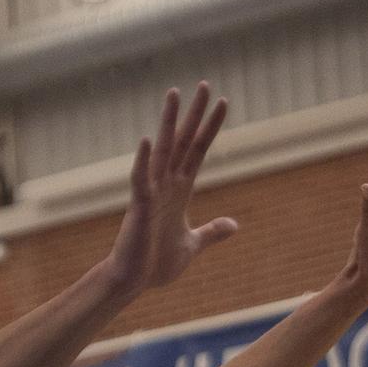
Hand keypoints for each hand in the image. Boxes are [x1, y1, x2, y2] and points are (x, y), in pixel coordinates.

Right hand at [105, 84, 237, 294]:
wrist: (134, 282)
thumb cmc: (156, 264)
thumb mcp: (193, 245)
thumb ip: (212, 232)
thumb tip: (234, 225)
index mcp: (180, 190)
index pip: (198, 151)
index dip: (210, 128)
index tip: (222, 103)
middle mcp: (166, 185)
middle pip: (183, 142)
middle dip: (194, 114)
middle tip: (204, 84)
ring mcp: (151, 193)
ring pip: (162, 151)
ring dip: (169, 123)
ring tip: (174, 94)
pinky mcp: (138, 207)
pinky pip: (140, 180)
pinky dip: (144, 161)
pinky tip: (149, 140)